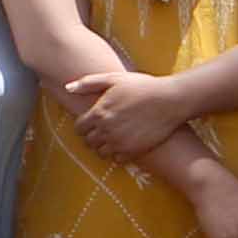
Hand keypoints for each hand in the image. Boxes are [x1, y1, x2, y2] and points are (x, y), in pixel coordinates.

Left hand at [64, 67, 198, 159]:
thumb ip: (88, 83)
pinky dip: (118, 153)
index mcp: (99, 113)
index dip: (84, 125)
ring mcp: (119, 142)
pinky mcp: (132, 151)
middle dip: (92, 136)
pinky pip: (116, 159)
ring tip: (114, 137)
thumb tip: (67, 88)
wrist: (170, 100)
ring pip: (100, 153)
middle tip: (103, 129)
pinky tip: (125, 142)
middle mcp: (106, 130)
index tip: (92, 122)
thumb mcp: (114, 78)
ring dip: (104, 146)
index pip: (79, 128)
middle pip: (88, 142)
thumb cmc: (142, 86)